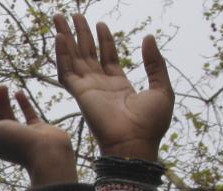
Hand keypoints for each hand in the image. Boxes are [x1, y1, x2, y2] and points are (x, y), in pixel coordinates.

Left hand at [0, 86, 75, 185]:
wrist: (46, 152)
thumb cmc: (16, 143)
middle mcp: (6, 140)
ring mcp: (22, 134)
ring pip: (9, 115)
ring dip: (4, 101)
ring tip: (2, 86)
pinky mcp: (37, 128)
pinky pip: (28, 113)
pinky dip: (23, 103)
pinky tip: (18, 92)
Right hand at [53, 13, 172, 160]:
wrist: (136, 143)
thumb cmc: (151, 124)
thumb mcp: (161, 88)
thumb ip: (154, 63)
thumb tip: (148, 38)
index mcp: (119, 86)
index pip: (107, 57)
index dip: (104, 40)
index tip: (100, 23)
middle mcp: (100, 86)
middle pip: (86, 54)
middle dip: (80, 33)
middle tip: (72, 14)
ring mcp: (88, 90)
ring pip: (74, 58)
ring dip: (67, 38)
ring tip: (61, 18)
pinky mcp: (80, 94)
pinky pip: (67, 71)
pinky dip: (62, 54)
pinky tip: (60, 37)